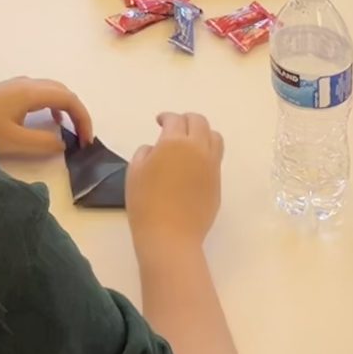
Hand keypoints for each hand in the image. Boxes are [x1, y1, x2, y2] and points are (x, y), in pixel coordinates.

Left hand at [0, 78, 93, 157]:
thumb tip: (64, 142)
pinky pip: (41, 94)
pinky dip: (53, 106)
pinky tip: (50, 122)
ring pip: (53, 91)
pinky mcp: (10, 92)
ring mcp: (18, 85)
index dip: (83, 118)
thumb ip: (43, 142)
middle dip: (78, 113)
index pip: (68, 98)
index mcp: (31, 92)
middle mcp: (27, 83)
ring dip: (66, 109)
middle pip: (63, 91)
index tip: (87, 141)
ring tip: (71, 132)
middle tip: (83, 138)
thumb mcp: (13, 140)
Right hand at [126, 112, 223, 252]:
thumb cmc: (145, 203)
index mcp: (174, 143)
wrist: (170, 236)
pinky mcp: (217, 183)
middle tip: (175, 127)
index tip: (160, 122)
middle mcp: (197, 149)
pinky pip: (216, 159)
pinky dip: (207, 153)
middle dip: (186, 120)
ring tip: (191, 142)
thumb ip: (145, 152)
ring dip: (202, 134)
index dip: (166, 118)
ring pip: (214, 138)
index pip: (174, 120)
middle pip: (199, 122)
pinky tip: (194, 165)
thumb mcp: (134, 172)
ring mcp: (211, 166)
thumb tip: (156, 149)